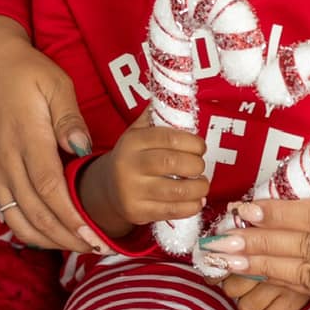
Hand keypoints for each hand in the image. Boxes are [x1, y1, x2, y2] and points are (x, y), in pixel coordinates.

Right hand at [0, 15, 105, 252]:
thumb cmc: (24, 69)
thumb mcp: (55, 83)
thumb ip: (69, 119)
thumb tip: (83, 149)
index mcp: (25, 139)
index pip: (50, 191)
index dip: (72, 220)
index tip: (94, 237)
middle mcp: (3, 160)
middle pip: (34, 214)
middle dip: (65, 238)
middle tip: (94, 249)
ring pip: (15, 219)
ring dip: (45, 239)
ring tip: (75, 246)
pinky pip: (4, 209)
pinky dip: (26, 226)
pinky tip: (49, 230)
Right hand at [78, 108, 208, 240]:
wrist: (107, 189)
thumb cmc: (133, 156)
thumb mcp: (137, 132)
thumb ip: (157, 116)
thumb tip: (181, 97)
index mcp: (132, 141)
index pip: (169, 138)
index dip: (192, 142)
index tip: (200, 147)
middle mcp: (129, 166)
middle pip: (173, 163)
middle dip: (196, 165)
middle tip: (200, 166)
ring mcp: (132, 191)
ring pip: (175, 190)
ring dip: (198, 187)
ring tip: (202, 184)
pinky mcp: (138, 212)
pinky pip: (172, 211)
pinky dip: (192, 206)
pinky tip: (196, 200)